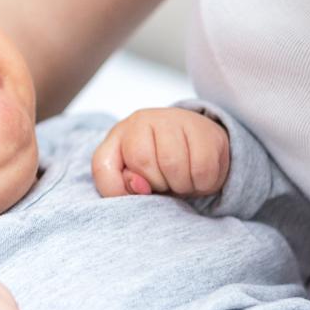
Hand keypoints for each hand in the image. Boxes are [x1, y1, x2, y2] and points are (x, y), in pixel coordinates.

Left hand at [92, 107, 229, 197]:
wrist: (197, 145)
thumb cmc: (158, 165)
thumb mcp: (129, 178)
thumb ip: (118, 186)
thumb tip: (139, 186)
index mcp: (119, 134)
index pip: (103, 166)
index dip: (118, 187)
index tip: (139, 189)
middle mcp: (143, 119)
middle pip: (143, 162)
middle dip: (157, 184)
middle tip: (166, 182)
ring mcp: (175, 120)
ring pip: (174, 166)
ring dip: (181, 186)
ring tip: (183, 179)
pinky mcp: (206, 130)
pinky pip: (202, 170)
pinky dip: (203, 184)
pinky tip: (199, 175)